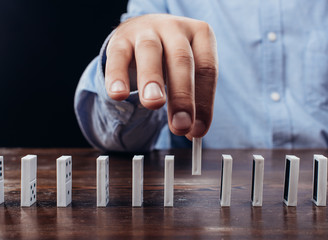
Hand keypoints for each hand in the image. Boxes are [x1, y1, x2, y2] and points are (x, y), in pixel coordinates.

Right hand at [105, 14, 217, 138]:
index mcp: (200, 34)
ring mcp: (146, 31)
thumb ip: (192, 99)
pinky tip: (118, 95)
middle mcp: (175, 29)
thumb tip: (193, 131)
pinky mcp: (120, 39)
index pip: (207, 69)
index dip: (203, 102)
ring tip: (154, 104)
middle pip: (181, 60)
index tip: (197, 131)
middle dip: (182, 95)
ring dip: (152, 80)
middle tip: (180, 125)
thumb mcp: (188, 72)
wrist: (146, 30)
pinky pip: (118, 57)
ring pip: (150, 52)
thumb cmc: (172, 57)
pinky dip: (117, 76)